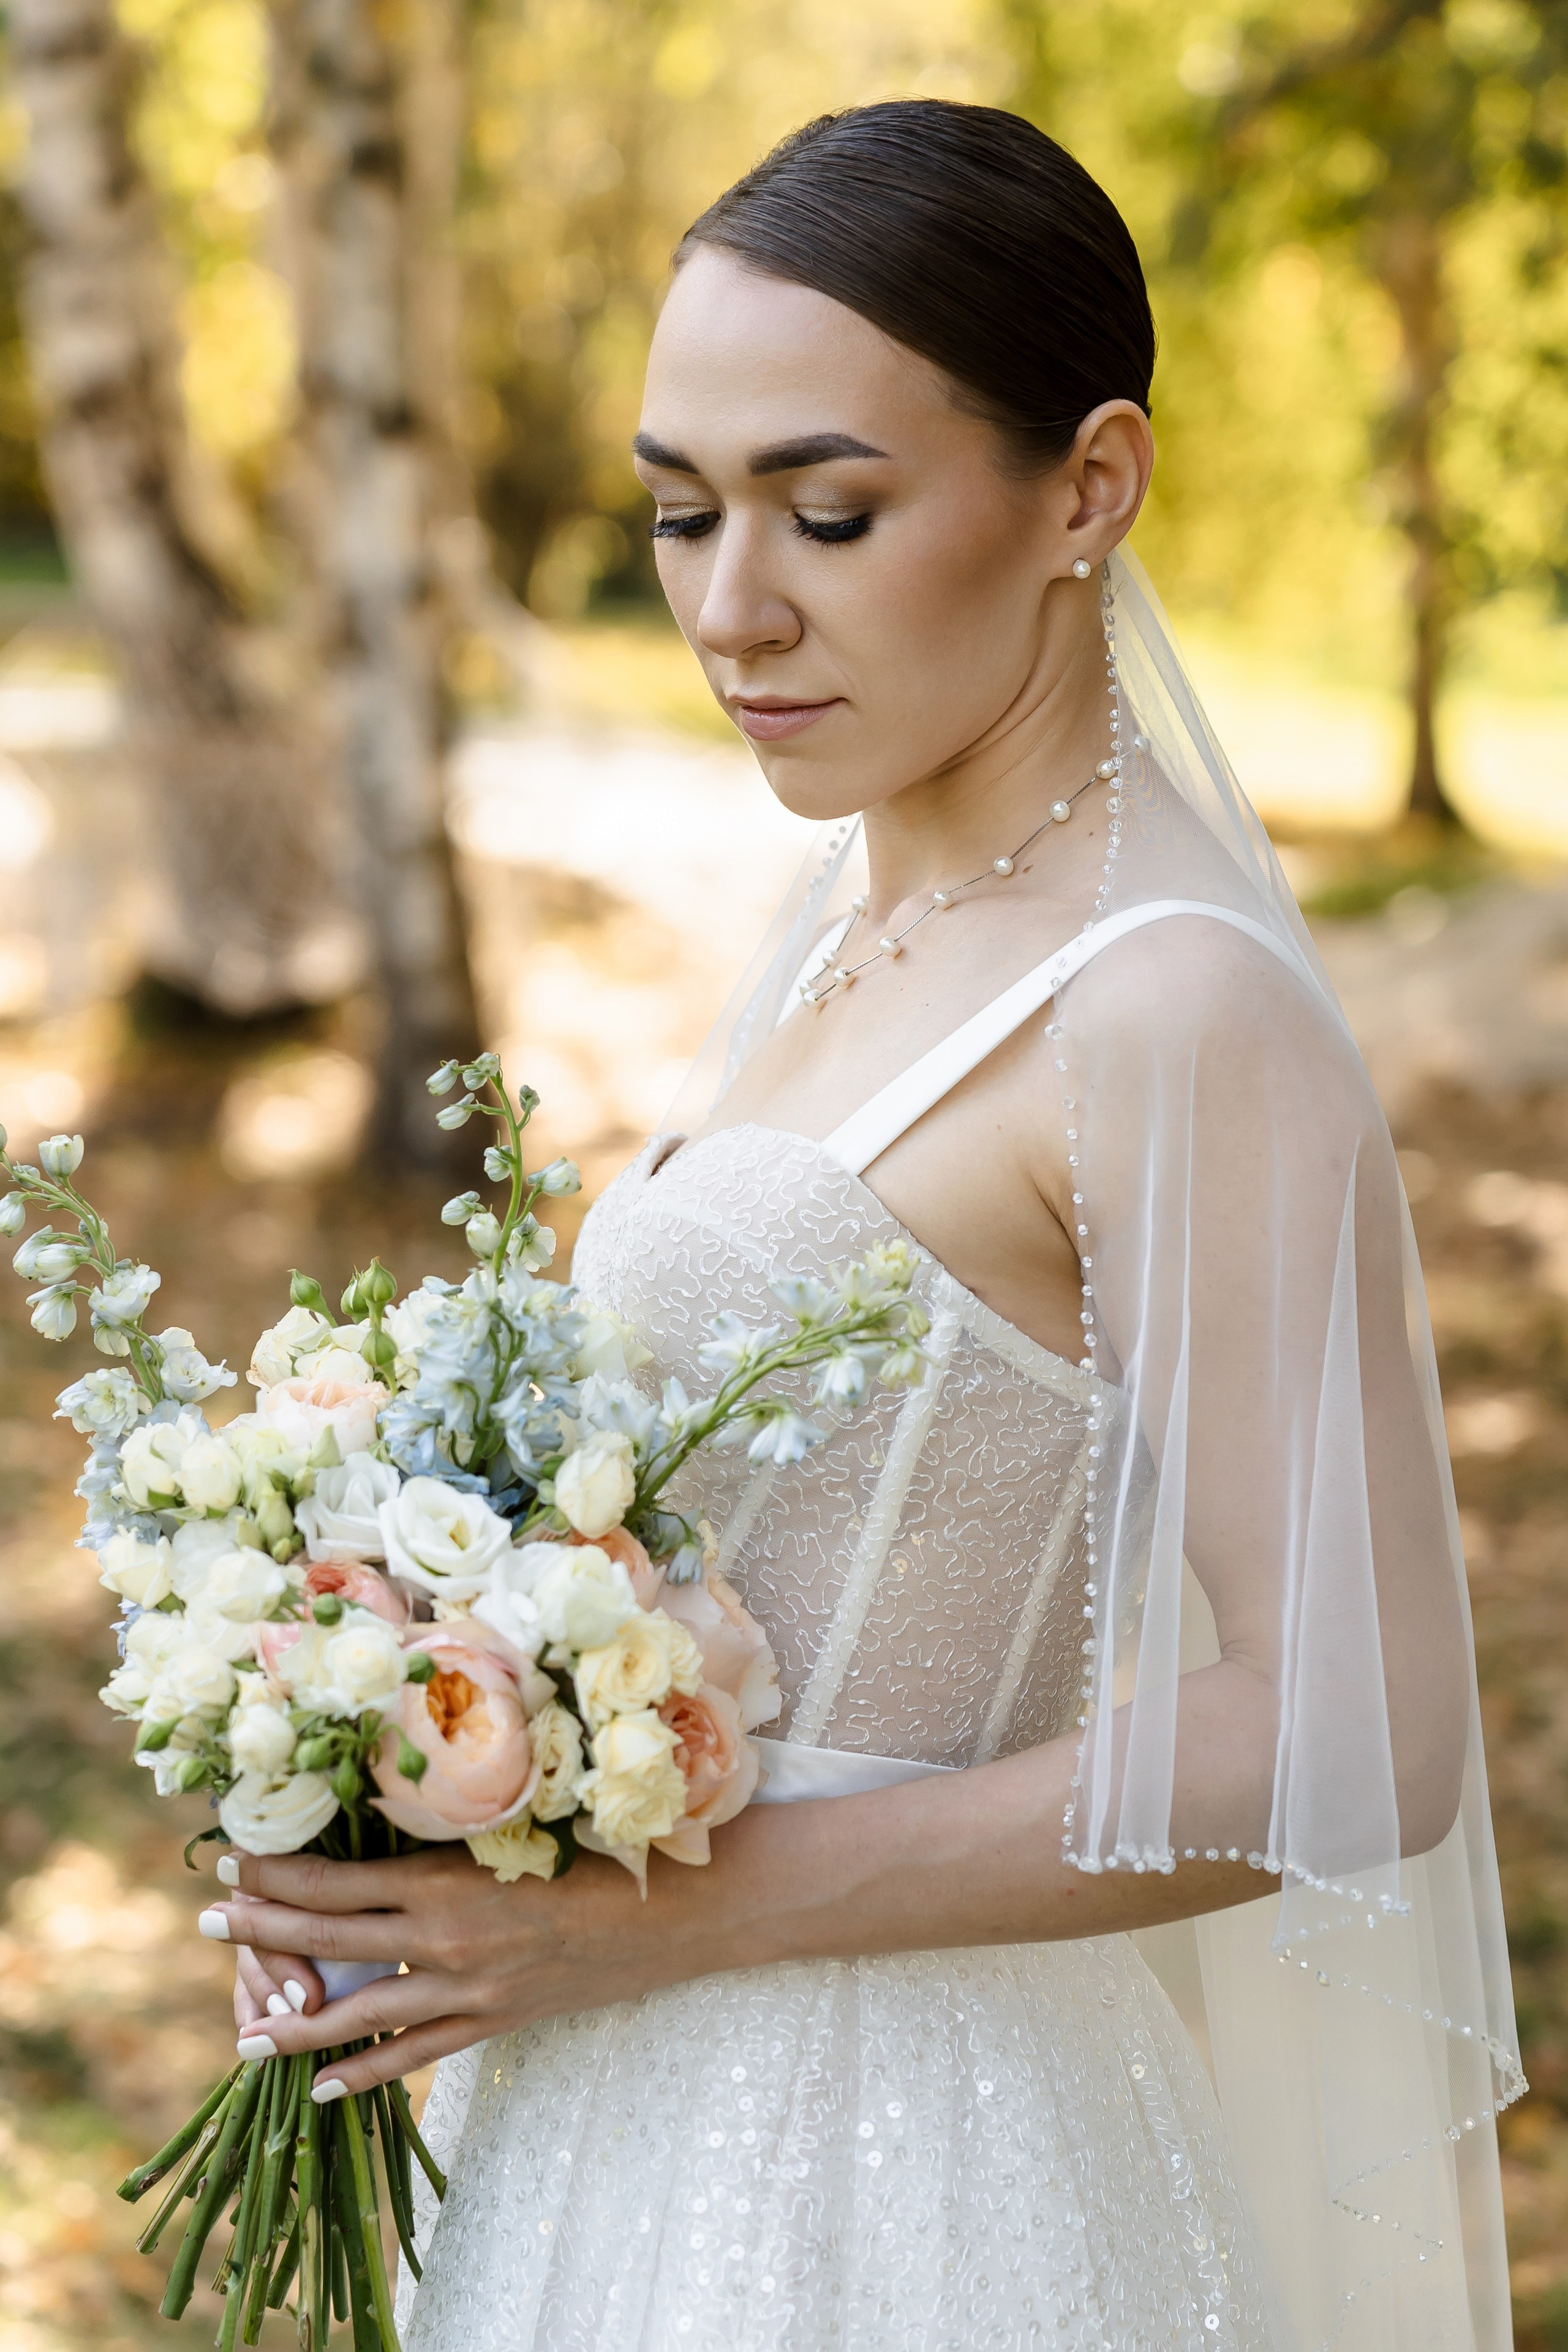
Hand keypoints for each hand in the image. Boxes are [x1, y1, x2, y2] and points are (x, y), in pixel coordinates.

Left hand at [199, 1843, 706, 2099]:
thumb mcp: (518, 1823)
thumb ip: (453, 1825)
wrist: (673, 1911)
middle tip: (206, 1917)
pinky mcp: (494, 2022)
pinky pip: (414, 2056)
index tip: (232, 1860)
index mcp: (446, 1879)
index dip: (277, 1873)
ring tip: (242, 2030)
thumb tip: (390, 1805)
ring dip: (294, 2019)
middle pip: (329, 1939)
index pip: (336, 1880)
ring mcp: (467, 1990)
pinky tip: (319, 2089)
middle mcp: (444, 1939)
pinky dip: (363, 2074)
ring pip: (358, 2013)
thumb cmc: (601, 1846)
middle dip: (261, 1929)